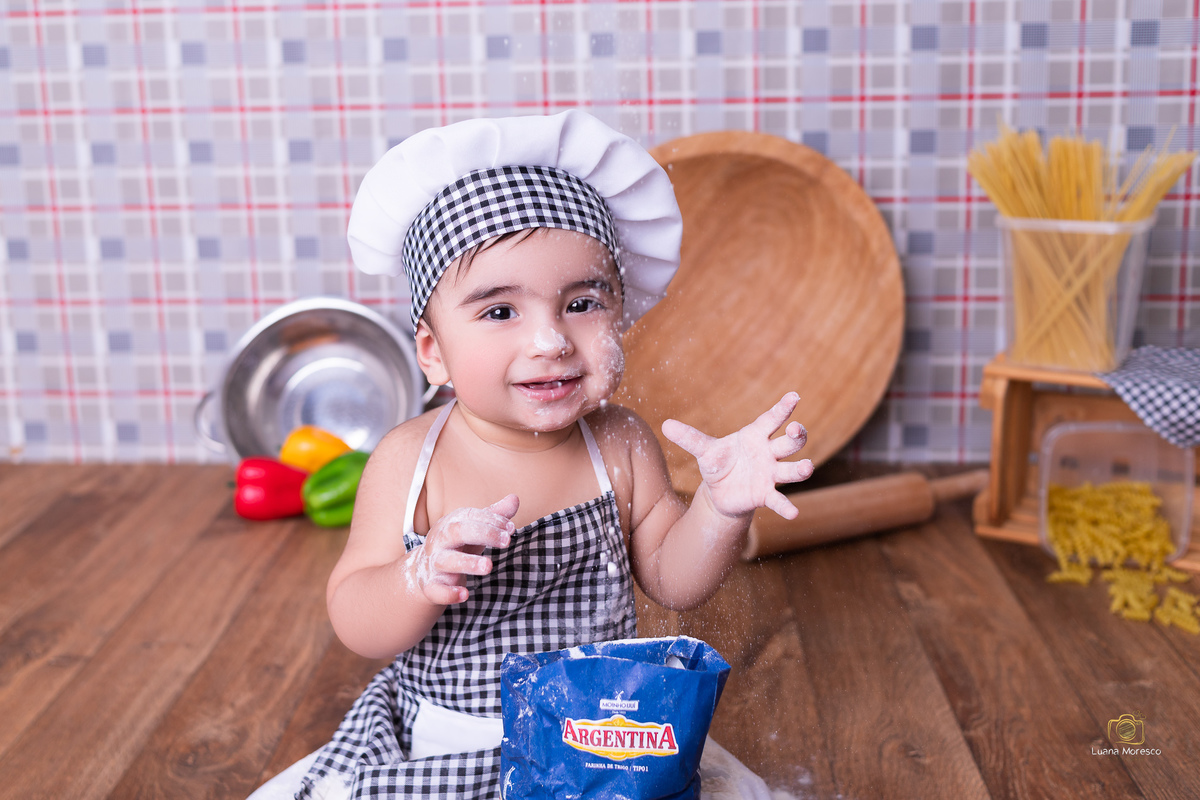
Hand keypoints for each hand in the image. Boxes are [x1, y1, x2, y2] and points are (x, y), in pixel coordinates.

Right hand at [404, 493, 518, 604]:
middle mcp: (441, 541)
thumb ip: (494, 515)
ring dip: (468, 563)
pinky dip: (449, 593)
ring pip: (447, 561)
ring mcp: (434, 563)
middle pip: (457, 532)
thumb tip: (515, 498)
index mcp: (451, 523)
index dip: (491, 520)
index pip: (470, 517)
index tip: (511, 528)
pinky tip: (465, 594)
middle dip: (483, 534)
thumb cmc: (457, 544)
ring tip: (488, 567)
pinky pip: (436, 589)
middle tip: (507, 541)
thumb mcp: (474, 528)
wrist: (425, 568)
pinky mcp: (431, 585)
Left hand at [662, 392, 812, 519]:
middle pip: (789, 442)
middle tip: (796, 429)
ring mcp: (771, 474)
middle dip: (796, 435)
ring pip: (791, 470)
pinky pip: (779, 499)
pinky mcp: (766, 494)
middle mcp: (768, 454)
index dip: (783, 408)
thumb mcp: (704, 451)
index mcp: (755, 436)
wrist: (720, 493)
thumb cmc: (719, 464)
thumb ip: (690, 438)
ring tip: (807, 467)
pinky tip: (793, 514)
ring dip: (801, 469)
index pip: (772, 419)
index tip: (795, 396)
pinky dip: (786, 506)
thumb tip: (665, 425)